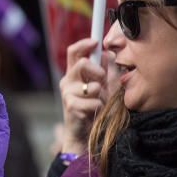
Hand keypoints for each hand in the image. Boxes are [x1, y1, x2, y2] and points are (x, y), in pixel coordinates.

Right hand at [60, 38, 112, 152]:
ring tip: (99, 103)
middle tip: (103, 80)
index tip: (95, 42)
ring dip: (101, 94)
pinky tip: (94, 113)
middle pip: (81, 63)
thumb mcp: (105, 87)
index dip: (83, 44)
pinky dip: (100, 108)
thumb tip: (108, 54)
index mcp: (74, 74)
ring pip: (91, 85)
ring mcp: (67, 94)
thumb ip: (106, 71)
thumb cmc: (95, 110)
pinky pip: (94, 102)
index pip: (74, 52)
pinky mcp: (71, 107)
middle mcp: (67, 82)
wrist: (84, 135)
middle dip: (98, 71)